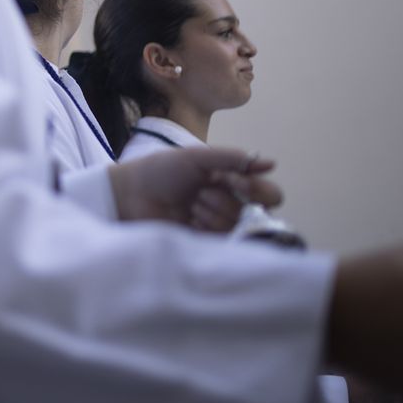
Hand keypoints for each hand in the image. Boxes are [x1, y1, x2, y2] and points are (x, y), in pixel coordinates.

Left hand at [107, 147, 281, 228]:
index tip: (233, 181)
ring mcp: (219, 225)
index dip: (256, 189)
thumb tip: (271, 163)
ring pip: (237, 225)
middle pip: (258, 212)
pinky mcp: (207, 243)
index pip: (267, 193)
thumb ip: (232, 159)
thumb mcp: (196, 158)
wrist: (131, 195)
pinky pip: (222, 240)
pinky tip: (189, 220)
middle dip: (228, 201)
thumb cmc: (161, 171)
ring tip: (189, 205)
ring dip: (211, 212)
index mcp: (231, 181)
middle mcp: (230, 204)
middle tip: (202, 194)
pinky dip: (206, 227)